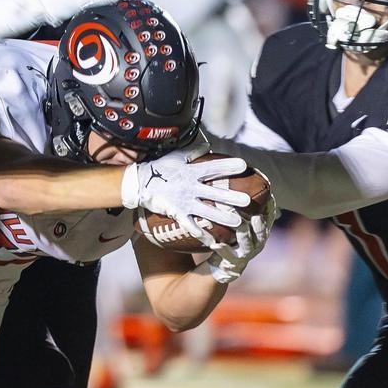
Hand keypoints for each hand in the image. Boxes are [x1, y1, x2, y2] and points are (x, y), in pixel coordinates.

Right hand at [121, 143, 251, 239]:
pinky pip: (190, 225)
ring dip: (222, 218)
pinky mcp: (176, 213)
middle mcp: (190, 187)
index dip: (228, 166)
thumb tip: (208, 145)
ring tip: (238, 223)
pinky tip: (213, 242)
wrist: (139, 183)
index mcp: (192, 172)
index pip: (213, 168)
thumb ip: (193, 151)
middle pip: (215, 193)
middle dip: (232, 198)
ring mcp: (183, 201)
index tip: (244, 165)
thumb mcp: (176, 156)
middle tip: (247, 201)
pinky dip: (201, 234)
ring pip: (207, 211)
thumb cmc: (159, 168)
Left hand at [201, 203, 274, 283]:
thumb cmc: (232, 235)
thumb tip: (238, 176)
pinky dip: (222, 249)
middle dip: (261, 223)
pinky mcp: (232, 262)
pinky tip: (215, 243)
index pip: (270, 219)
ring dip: (244, 233)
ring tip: (240, 225)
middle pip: (262, 232)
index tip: (270, 195)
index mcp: (260, 232)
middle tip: (257, 213)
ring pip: (248, 244)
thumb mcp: (240, 220)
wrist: (223, 262)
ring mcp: (246, 254)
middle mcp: (257, 243)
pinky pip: (227, 255)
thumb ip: (242, 205)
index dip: (271, 208)